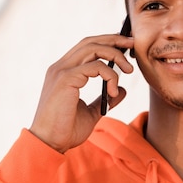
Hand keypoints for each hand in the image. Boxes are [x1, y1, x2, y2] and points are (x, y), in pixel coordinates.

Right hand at [29, 34, 133, 151]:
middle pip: (91, 41)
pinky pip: (95, 66)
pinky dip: (110, 75)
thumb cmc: (65, 130)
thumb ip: (104, 98)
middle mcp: (61, 67)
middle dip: (114, 39)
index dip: (107, 42)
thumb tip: (121, 90)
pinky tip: (112, 91)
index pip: (86, 47)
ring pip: (93, 48)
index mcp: (64, 72)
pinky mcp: (66, 79)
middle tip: (133, 44)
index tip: (126, 46)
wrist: (50, 144)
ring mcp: (62, 71)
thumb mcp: (91, 112)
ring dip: (115, 55)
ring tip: (129, 69)